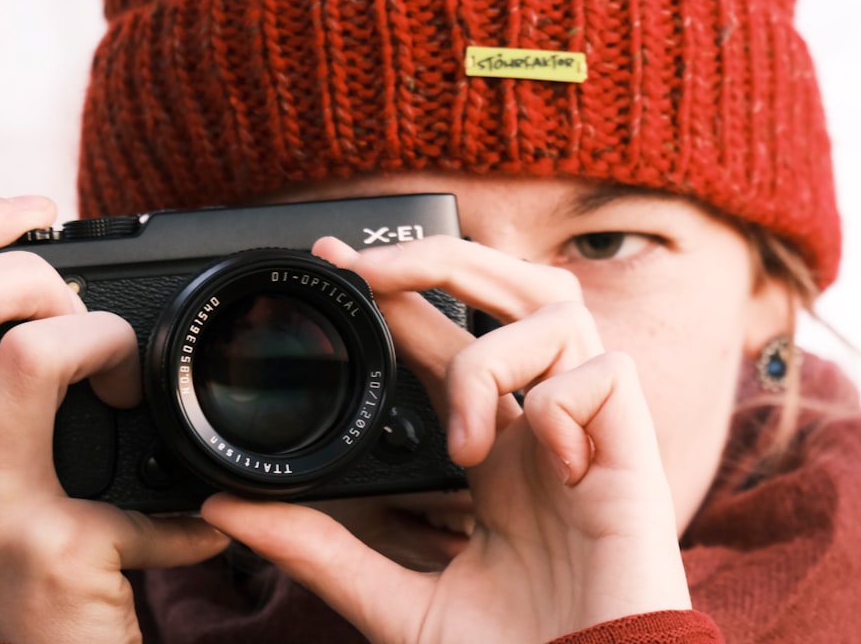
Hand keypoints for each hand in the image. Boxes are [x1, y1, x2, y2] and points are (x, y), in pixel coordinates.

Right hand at [0, 197, 227, 642]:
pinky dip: (192, 512)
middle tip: (81, 309)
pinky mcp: (57, 552)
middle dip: (26, 273)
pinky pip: (151, 500)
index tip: (34, 210)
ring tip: (128, 384)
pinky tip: (204, 529)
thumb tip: (43, 327)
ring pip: (31, 357)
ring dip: (103, 343)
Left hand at [202, 235, 690, 642]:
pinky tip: (553, 461)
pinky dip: (561, 404)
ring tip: (466, 441)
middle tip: (372, 269)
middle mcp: (538, 429)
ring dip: (493, 358)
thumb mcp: (394, 600)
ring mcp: (588, 435)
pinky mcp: (633, 453)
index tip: (336, 264)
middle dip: (446, 260)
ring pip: (559, 312)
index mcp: (493, 454)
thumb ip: (321, 550)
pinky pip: (605, 374)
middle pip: (515, 291)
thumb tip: (226, 511)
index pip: (447, 343)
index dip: (402, 295)